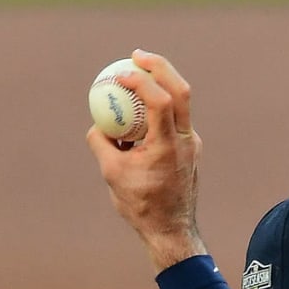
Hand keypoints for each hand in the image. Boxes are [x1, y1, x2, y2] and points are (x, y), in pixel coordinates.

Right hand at [86, 49, 206, 270]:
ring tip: (135, 77)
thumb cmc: (141, 206)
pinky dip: (159, 107)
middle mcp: (186, 141)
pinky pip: (175, 119)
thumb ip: (100, 142)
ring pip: (181, 102)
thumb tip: (96, 122)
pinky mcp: (190, 149)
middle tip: (135, 56)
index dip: (140, 80)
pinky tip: (139, 112)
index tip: (120, 75)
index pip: (160, 100)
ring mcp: (192, 144)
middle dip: (159, 66)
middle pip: (181, 89)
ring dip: (160, 83)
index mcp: (168, 146)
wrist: (171, 232)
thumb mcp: (111, 173)